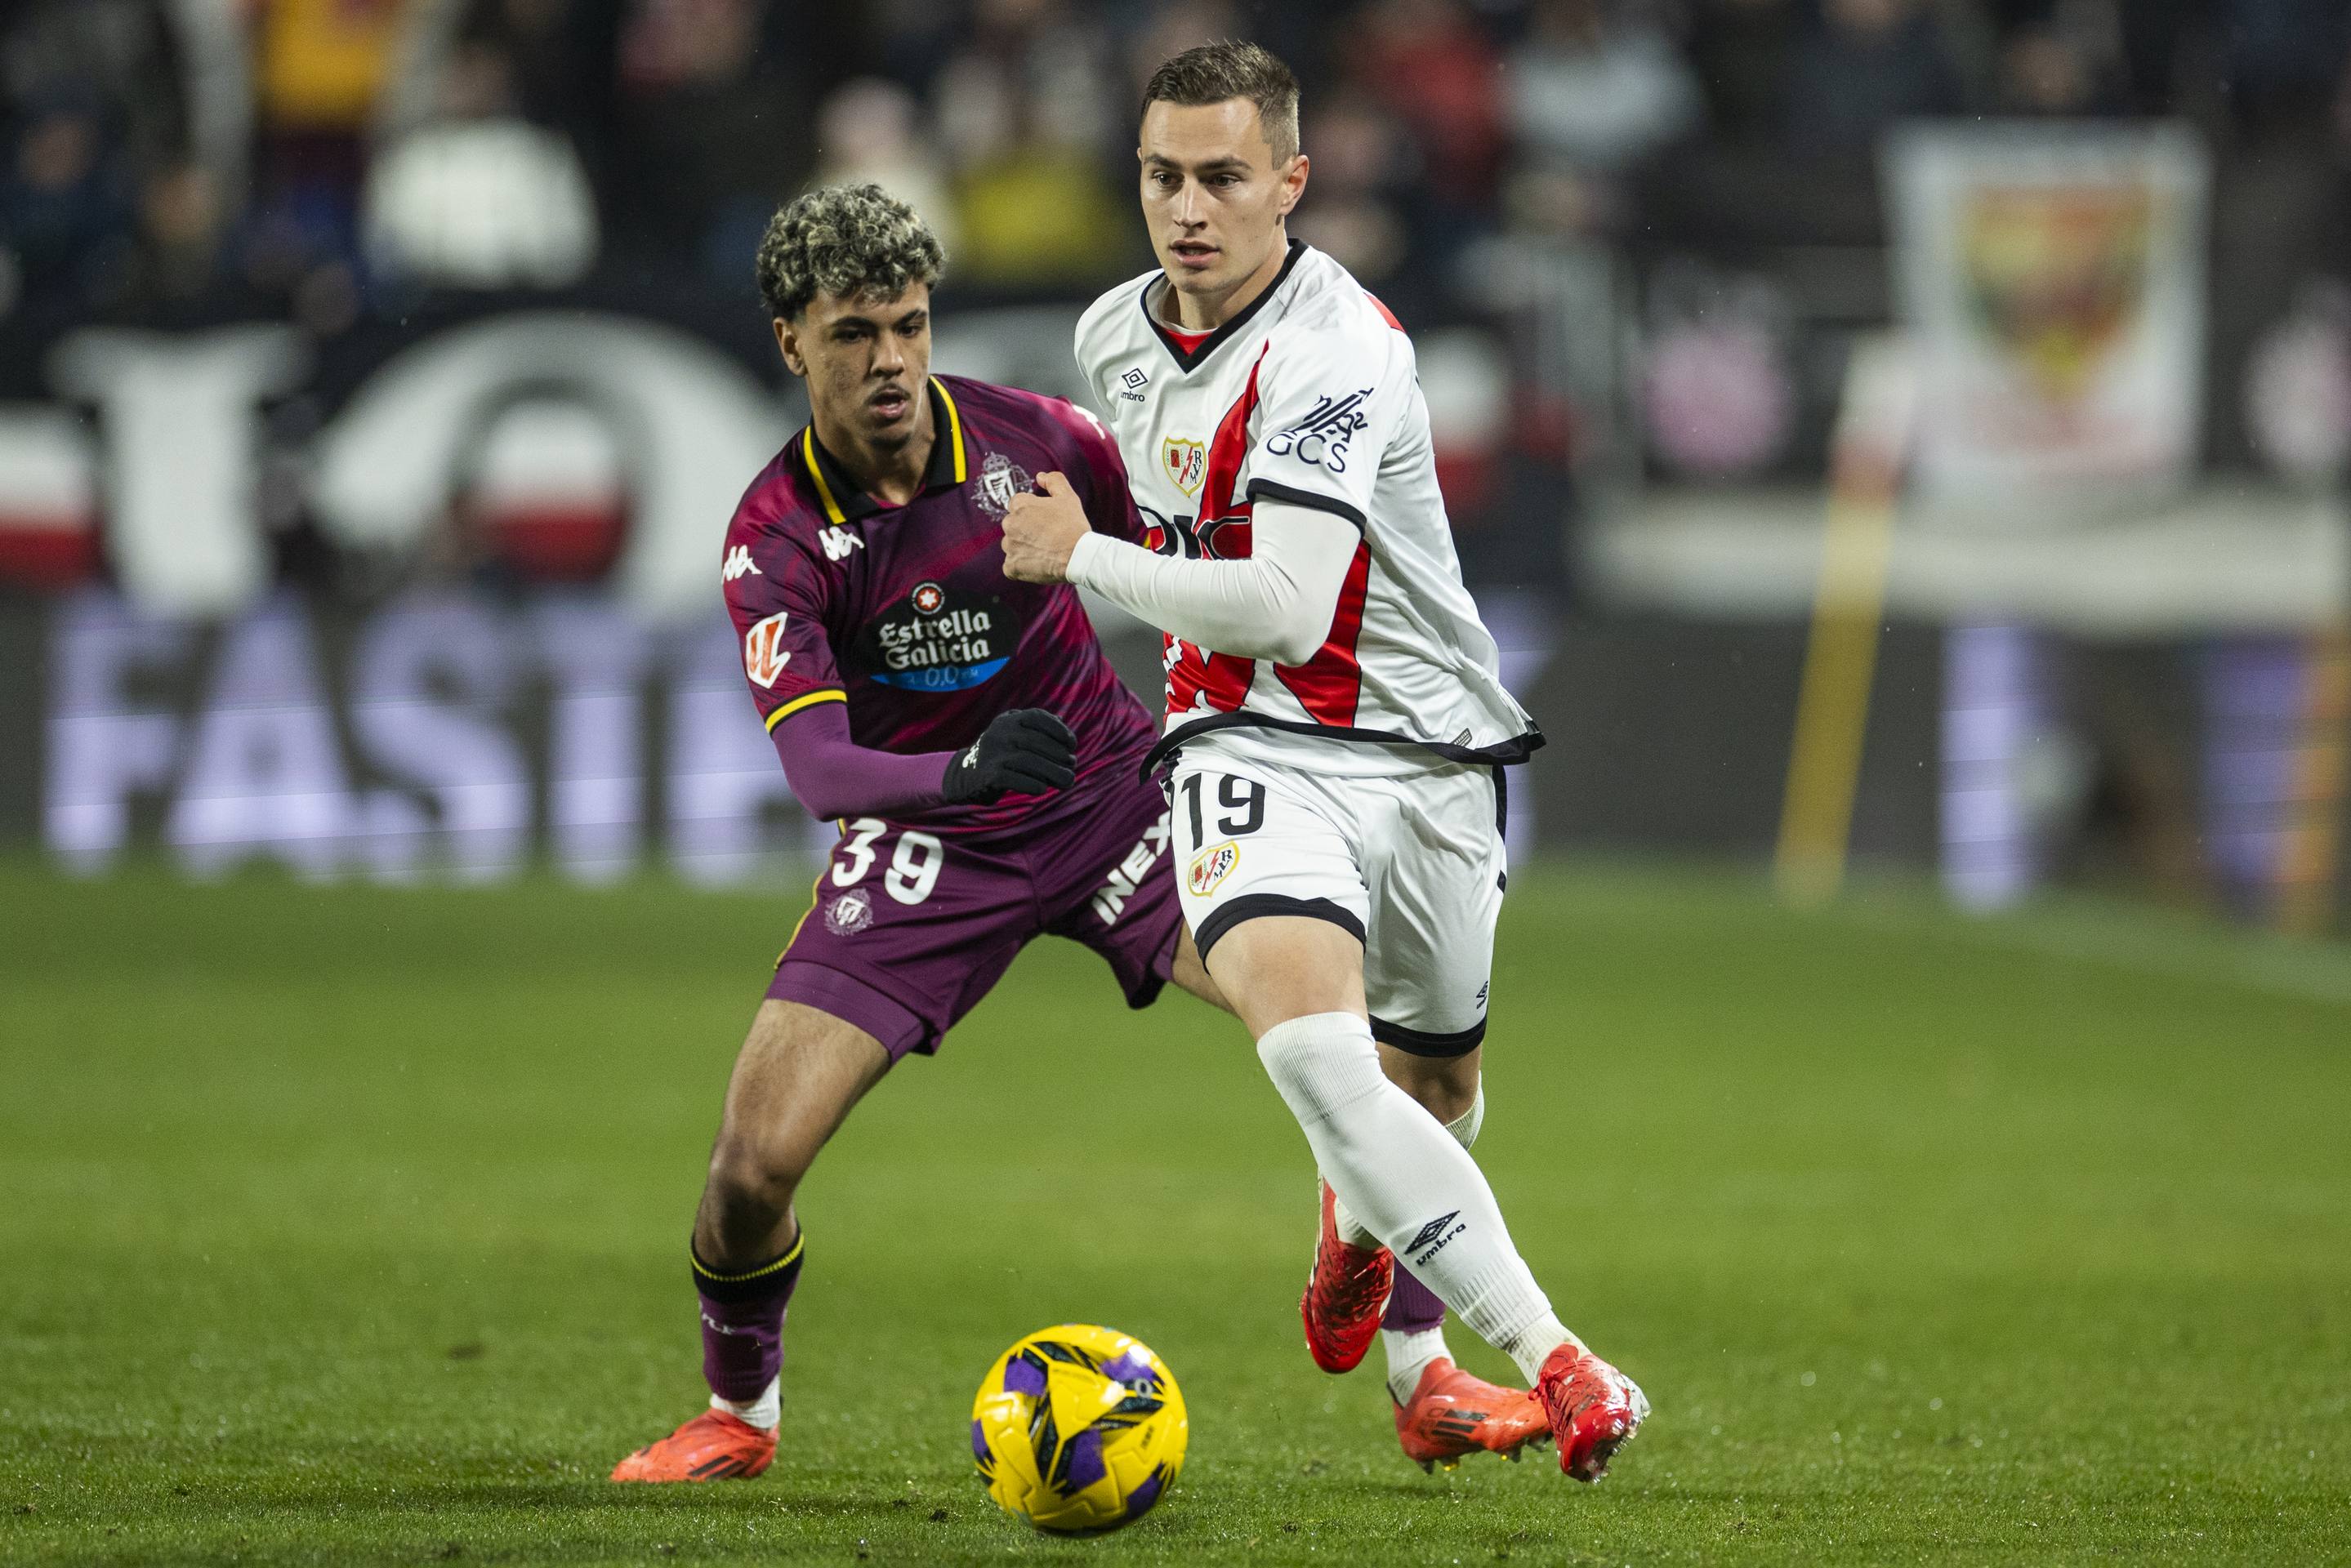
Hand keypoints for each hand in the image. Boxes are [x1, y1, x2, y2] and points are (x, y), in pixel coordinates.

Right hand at [940, 709, 1077, 803]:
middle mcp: (999, 733)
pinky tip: (1042, 788)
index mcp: (1008, 720)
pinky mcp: (988, 775)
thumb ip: (1036, 730)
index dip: (1058, 729)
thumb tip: (1062, 724)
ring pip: (1029, 761)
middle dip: (1060, 755)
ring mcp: (993, 753)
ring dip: (1054, 772)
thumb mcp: (1014, 736)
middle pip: (1037, 742)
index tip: (1072, 744)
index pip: (1037, 716)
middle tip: (1072, 766)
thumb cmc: (999, 755)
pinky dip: (1034, 785)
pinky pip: (1016, 779)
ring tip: (1067, 781)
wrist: (964, 776)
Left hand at [1000, 471, 1090, 583]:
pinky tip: (1037, 564)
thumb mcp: (1068, 496)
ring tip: (1043, 550)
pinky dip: (1021, 566)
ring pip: (1011, 545)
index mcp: (1020, 505)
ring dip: (1022, 547)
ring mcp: (1009, 546)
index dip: (1032, 512)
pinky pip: (1011, 566)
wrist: (1079, 556)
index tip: (1045, 520)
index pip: (1017, 505)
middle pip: (1012, 525)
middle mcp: (1010, 524)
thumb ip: (1053, 480)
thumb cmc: (1073, 526)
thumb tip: (1040, 476)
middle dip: (1025, 529)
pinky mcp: (1011, 567)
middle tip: (1046, 536)